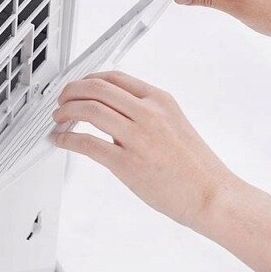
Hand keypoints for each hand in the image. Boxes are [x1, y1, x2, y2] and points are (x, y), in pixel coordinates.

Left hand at [52, 71, 232, 230]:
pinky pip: (86, 143)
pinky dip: (67, 139)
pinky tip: (61, 142)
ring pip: (88, 110)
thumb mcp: (174, 125)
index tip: (76, 87)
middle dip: (70, 92)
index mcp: (160, 100)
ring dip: (65, 113)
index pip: (114, 77)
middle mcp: (148, 113)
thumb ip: (146, 114)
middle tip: (61, 102)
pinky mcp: (127, 163)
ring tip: (58, 120)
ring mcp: (137, 137)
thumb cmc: (195, 167)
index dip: (87, 79)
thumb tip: (113, 113)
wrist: (212, 194)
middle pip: (96, 88)